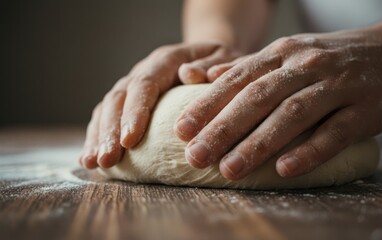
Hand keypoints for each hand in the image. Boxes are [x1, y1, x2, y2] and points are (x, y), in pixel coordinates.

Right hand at [79, 42, 241, 168]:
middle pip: (120, 97)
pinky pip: (107, 116)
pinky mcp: (129, 101)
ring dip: (99, 136)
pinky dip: (97, 136)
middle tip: (107, 159)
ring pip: (107, 108)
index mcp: (166, 60)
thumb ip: (213, 66)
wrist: (210, 59)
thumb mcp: (226, 58)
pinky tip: (90, 158)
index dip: (135, 112)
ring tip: (93, 162)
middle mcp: (144, 71)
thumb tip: (190, 74)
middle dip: (111, 130)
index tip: (130, 140)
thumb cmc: (221, 64)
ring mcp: (133, 86)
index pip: (146, 84)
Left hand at [174, 29, 381, 179]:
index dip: (207, 104)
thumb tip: (204, 76)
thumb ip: (247, 67)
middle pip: (259, 98)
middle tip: (195, 156)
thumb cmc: (329, 58)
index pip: (238, 79)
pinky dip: (309, 151)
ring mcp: (337, 86)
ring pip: (293, 115)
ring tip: (229, 169)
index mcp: (282, 54)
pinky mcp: (365, 109)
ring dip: (258, 143)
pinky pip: (335, 133)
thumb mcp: (287, 54)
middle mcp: (306, 66)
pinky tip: (285, 170)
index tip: (181, 130)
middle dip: (223, 128)